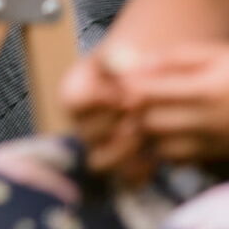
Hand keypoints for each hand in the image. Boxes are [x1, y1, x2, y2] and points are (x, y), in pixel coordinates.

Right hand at [62, 49, 148, 178]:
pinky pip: (127, 179)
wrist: (154, 74)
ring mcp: (101, 146)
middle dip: (114, 125)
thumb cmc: (137, 60)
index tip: (125, 93)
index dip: (100, 100)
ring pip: (101, 163)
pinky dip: (142, 170)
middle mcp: (81, 124)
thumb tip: (120, 65)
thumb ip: (119, 55)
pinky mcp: (126, 164)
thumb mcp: (124, 49)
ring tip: (144, 134)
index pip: (73, 103)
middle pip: (86, 136)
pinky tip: (157, 153)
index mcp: (72, 95)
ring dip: (124, 152)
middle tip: (140, 114)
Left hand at [120, 44, 228, 162]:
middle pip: (150, 123)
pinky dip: (166, 147)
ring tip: (150, 114)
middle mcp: (210, 121)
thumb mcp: (214, 53)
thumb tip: (134, 65)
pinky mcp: (220, 156)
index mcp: (206, 89)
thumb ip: (172, 59)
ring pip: (161, 147)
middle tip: (132, 98)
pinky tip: (170, 130)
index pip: (149, 94)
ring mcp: (216, 143)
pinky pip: (180, 159)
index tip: (121, 80)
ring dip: (148, 133)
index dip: (128, 88)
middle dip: (135, 112)